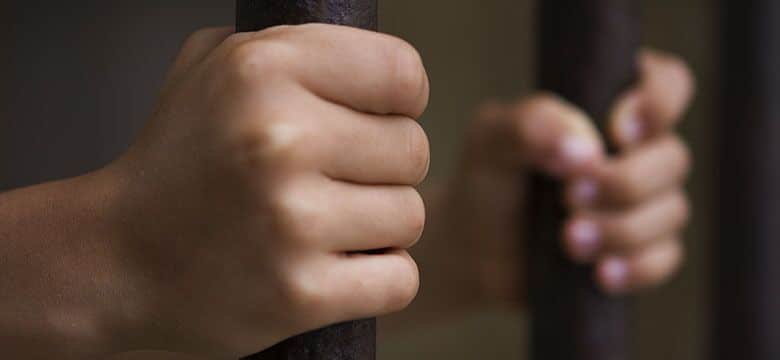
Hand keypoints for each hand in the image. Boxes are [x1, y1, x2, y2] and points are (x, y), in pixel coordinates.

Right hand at [106, 24, 429, 356]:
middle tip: (331, 182)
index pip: (403, 75)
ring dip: (379, 226)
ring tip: (324, 225)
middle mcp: (280, 139)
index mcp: (264, 70)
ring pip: (410, 216)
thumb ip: (289, 47)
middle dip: (383, 169)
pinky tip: (335, 266)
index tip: (373, 120)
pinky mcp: (300, 294)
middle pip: (413, 150)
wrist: (116, 258)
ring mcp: (291, 221)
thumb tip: (371, 62)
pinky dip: (379, 278)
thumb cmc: (179, 160)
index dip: (399, 102)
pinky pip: (400, 279)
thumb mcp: (212, 71)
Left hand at [438, 50, 693, 303]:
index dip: (659, 103)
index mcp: (607, 105)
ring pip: (672, 212)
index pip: (668, 83)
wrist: (474, 249)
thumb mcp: (492, 139)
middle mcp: (636, 150)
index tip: (616, 131)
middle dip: (625, 183)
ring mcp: (643, 202)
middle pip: (673, 158)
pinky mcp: (639, 250)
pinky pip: (665, 258)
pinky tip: (600, 273)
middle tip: (568, 197)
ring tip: (568, 239)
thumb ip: (531, 124)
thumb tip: (584, 148)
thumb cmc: (487, 179)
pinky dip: (636, 266)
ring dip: (622, 229)